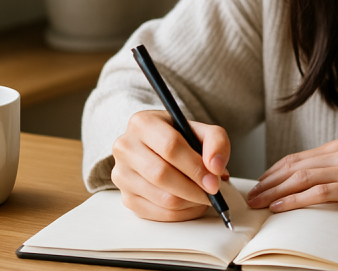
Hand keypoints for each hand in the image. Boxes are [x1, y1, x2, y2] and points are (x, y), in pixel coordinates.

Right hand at [111, 110, 230, 221]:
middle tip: (213, 193)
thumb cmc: (181, 138)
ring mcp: (122, 175)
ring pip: (161, 197)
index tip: (214, 181)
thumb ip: (216, 142)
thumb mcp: (201, 130)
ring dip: (190, 202)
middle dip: (193, 188)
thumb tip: (216, 168)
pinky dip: (181, 213)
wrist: (159, 148)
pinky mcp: (126, 198)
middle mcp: (125, 147)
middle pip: (161, 174)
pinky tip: (192, 204)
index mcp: (142, 123)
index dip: (195, 167)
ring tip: (205, 197)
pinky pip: (157, 214)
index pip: (170, 147)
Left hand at [245, 139, 337, 218]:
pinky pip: (319, 191)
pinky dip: (296, 199)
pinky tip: (281, 207)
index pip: (296, 158)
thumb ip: (336, 173)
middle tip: (251, 197)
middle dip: (268, 182)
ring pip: (301, 177)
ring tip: (259, 203)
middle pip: (293, 166)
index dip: (273, 172)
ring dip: (275, 192)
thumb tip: (307, 186)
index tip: (258, 185)